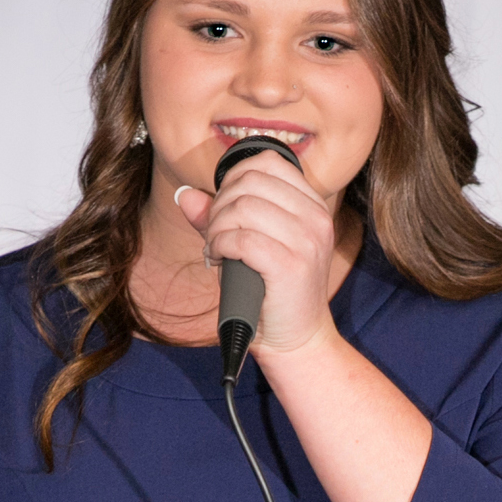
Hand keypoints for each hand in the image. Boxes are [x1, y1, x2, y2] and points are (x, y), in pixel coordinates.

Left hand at [174, 150, 339, 357]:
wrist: (296, 339)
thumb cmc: (272, 291)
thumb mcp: (250, 246)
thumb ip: (219, 218)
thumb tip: (186, 195)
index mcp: (313, 205)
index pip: (268, 163)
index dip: (233, 178)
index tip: (223, 206)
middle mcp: (316, 217)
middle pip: (250, 181)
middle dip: (220, 204)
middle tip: (214, 233)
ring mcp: (307, 241)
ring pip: (242, 208)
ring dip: (216, 227)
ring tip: (215, 247)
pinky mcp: (291, 265)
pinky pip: (241, 238)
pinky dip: (219, 245)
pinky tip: (217, 258)